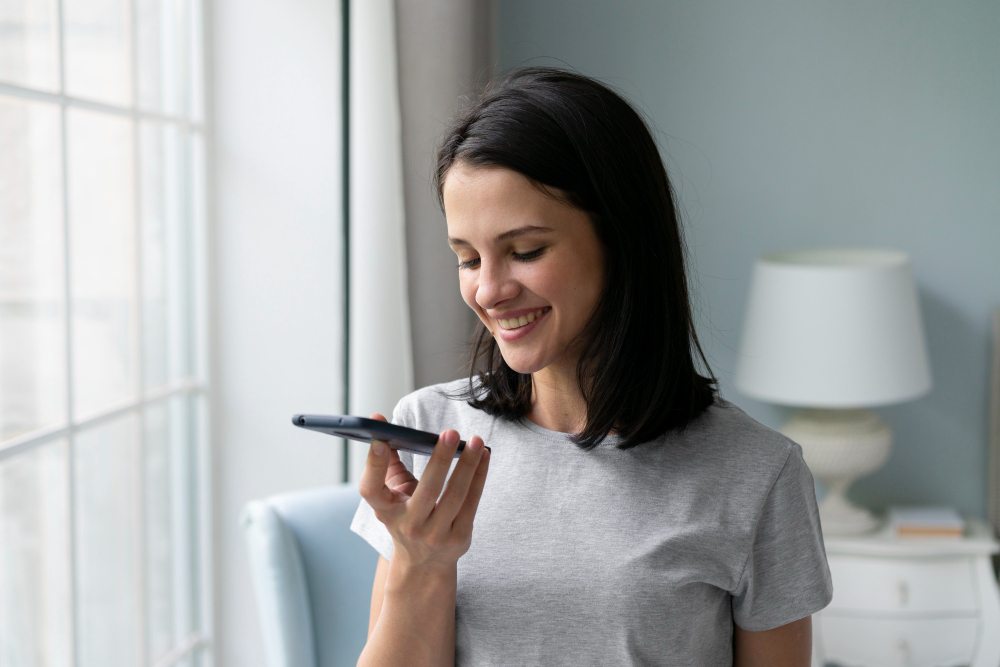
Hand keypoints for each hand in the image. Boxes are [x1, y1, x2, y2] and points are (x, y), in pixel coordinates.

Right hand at [358, 412, 490, 569]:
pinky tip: (484, 456)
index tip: (380, 440)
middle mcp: (408, 525)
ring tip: (476, 440)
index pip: (370, 489)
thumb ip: (386, 462)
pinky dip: (479, 476)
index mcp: (385, 511)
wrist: (423, 562)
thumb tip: (380, 422)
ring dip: (468, 465)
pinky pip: (472, 502)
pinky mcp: (459, 538)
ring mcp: (435, 535)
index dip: (373, 465)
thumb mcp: (390, 496)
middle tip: (451, 432)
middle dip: (440, 459)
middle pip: (427, 489)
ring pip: (455, 495)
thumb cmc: (406, 516)